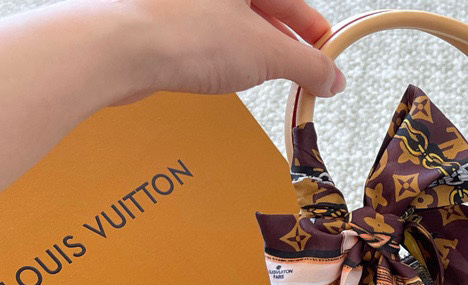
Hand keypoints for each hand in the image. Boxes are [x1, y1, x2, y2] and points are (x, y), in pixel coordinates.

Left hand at [117, 0, 344, 101]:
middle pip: (265, 9)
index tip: (327, 60)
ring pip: (235, 23)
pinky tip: (229, 74)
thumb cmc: (184, 33)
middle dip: (289, 43)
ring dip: (257, 52)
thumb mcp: (268, 53)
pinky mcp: (163, 20)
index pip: (292, 0)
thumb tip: (332, 78)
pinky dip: (226, 55)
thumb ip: (308, 65)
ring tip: (269, 77)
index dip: (315, 32)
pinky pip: (207, 35)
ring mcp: (185, 3)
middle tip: (305, 73)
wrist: (120, 49)